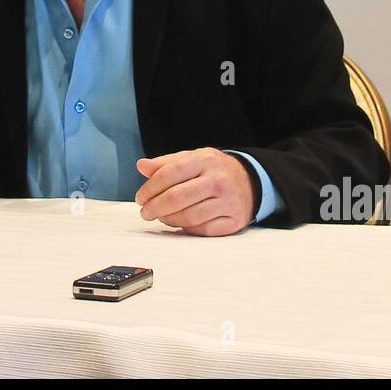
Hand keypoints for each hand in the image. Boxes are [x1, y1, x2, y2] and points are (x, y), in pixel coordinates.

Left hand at [134, 148, 254, 235]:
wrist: (249, 181)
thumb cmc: (214, 171)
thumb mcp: (192, 159)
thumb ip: (166, 163)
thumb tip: (141, 165)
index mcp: (205, 160)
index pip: (170, 173)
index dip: (150, 188)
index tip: (141, 198)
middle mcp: (218, 180)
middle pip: (177, 197)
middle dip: (155, 208)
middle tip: (145, 212)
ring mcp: (227, 201)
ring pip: (188, 217)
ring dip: (168, 220)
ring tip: (161, 217)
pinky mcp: (233, 220)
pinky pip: (202, 230)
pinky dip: (187, 229)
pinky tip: (181, 223)